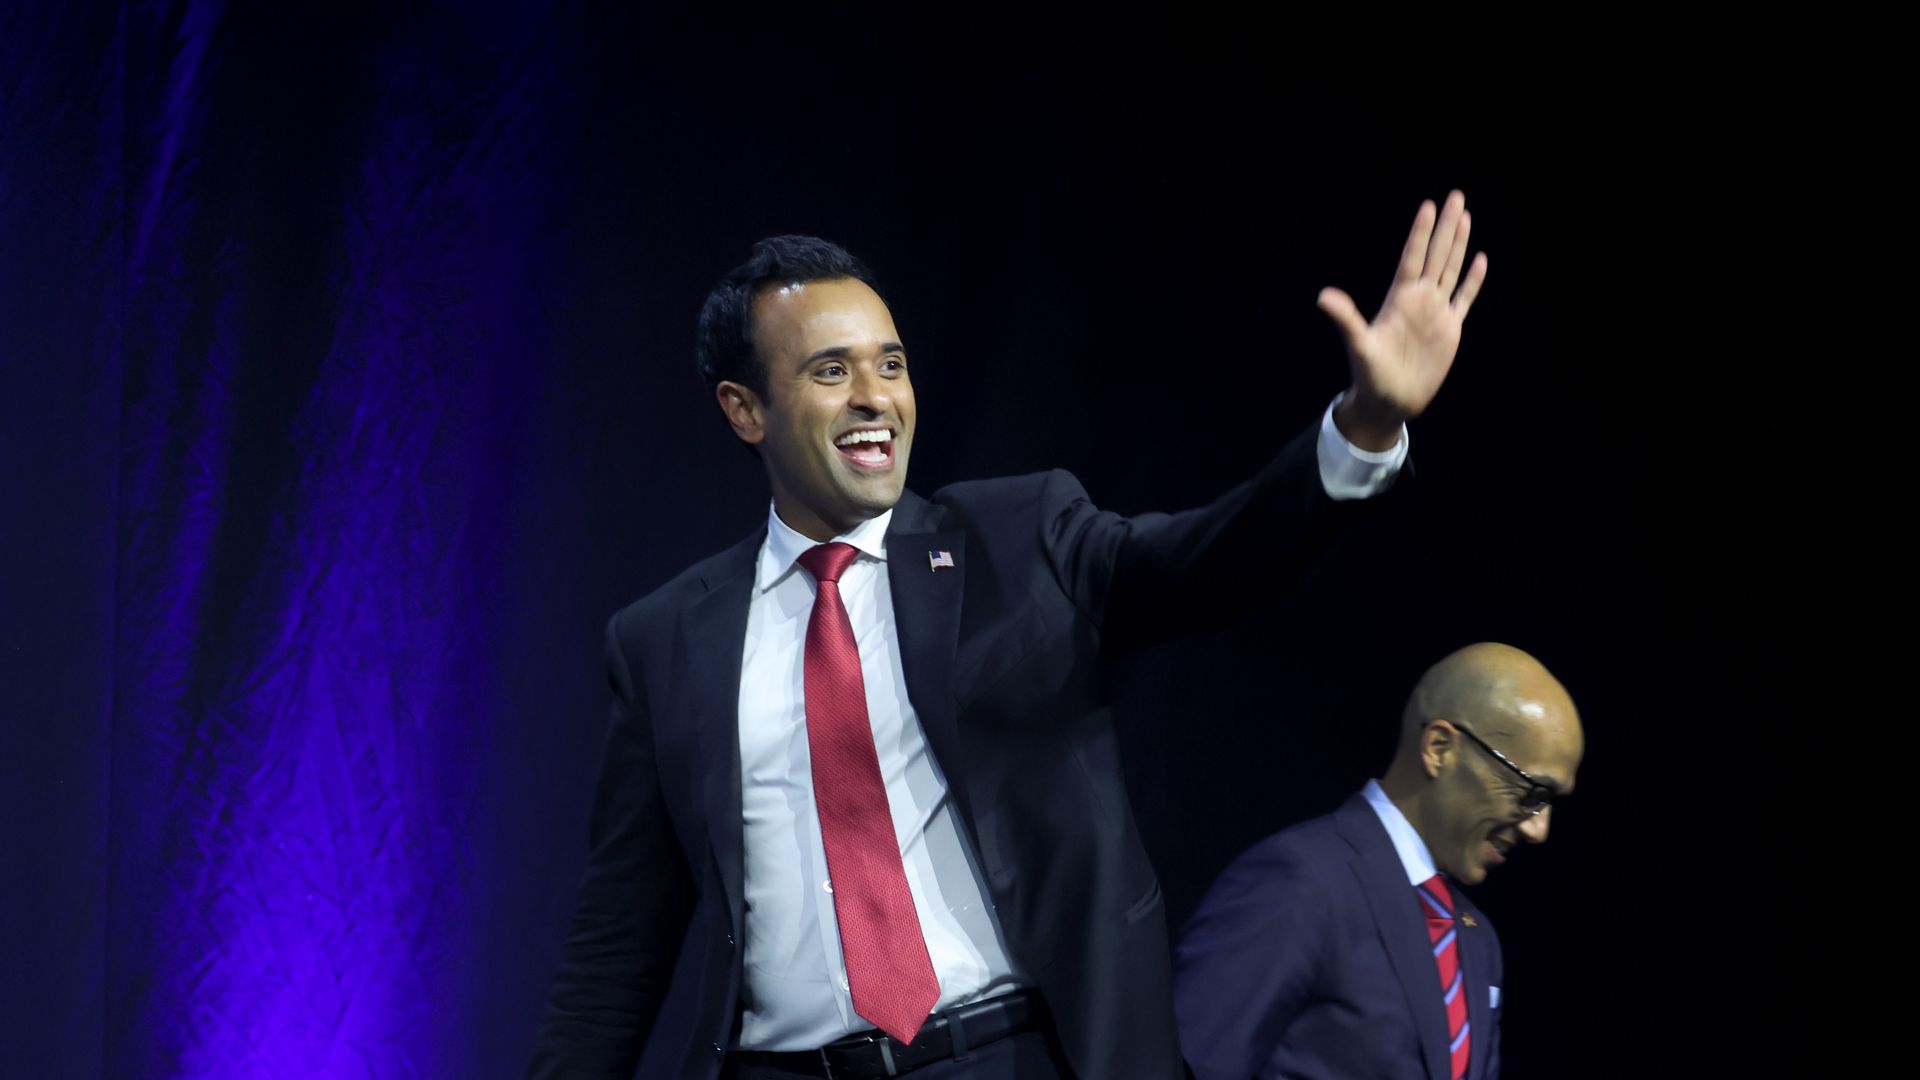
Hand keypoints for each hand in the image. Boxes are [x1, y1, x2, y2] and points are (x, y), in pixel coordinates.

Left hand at [1319, 190, 1487, 450]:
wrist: (1391, 399)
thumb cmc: (1370, 374)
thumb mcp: (1358, 345)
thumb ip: (1346, 319)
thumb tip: (1323, 297)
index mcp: (1399, 299)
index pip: (1413, 258)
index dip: (1421, 233)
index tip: (1429, 205)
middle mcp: (1419, 299)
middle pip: (1436, 255)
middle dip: (1446, 226)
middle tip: (1455, 195)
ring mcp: (1435, 312)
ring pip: (1451, 270)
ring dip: (1458, 244)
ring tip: (1465, 216)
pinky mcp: (1450, 329)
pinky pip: (1464, 298)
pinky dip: (1472, 280)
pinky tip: (1480, 259)